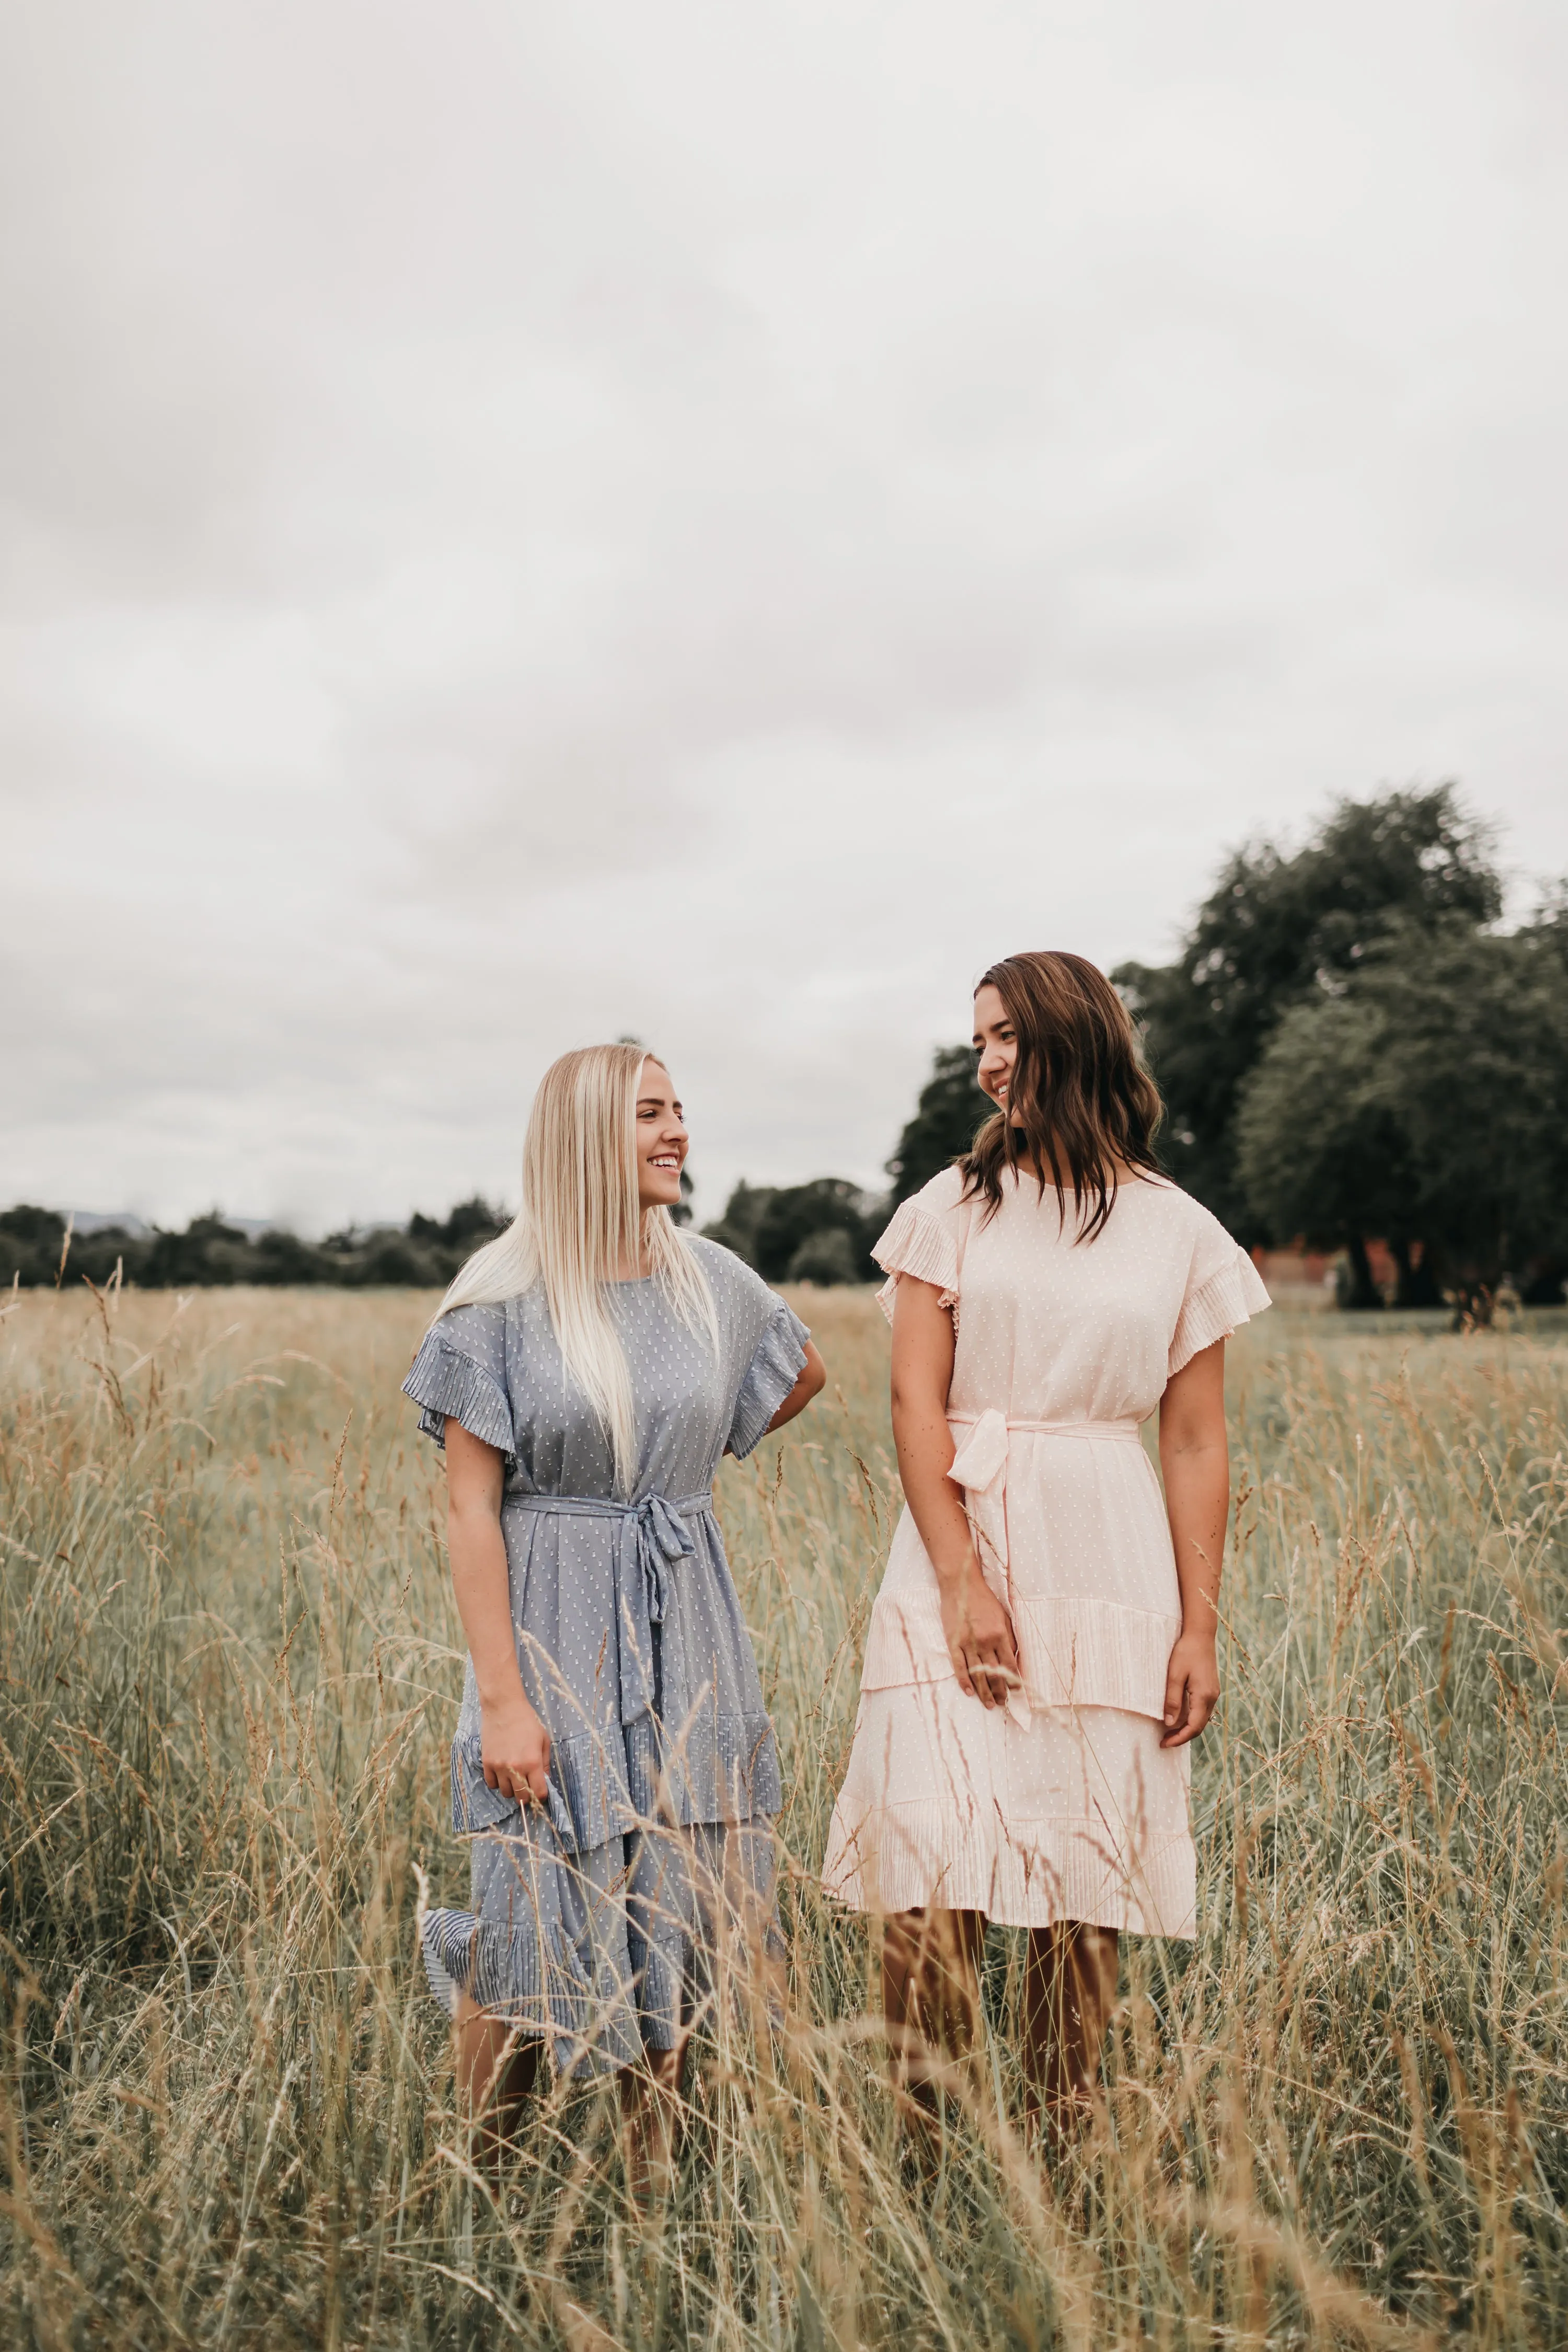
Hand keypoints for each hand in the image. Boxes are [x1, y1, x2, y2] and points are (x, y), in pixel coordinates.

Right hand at [480, 1691, 551, 1803]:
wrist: (503, 1707)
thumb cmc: (527, 1721)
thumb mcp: (543, 1740)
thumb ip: (545, 1763)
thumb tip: (546, 1781)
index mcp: (533, 1762)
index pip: (538, 1792)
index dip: (541, 1795)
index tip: (541, 1792)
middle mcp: (515, 1768)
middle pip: (521, 1797)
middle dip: (527, 1796)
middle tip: (528, 1786)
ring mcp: (499, 1767)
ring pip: (505, 1793)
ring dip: (512, 1789)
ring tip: (515, 1777)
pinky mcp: (487, 1763)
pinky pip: (492, 1784)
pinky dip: (498, 1782)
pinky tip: (502, 1773)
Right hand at [939, 1566, 1021, 1709]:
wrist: (961, 1585)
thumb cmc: (984, 1599)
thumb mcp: (1003, 1616)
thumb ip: (1009, 1637)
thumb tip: (1014, 1658)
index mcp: (1000, 1634)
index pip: (1009, 1664)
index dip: (1014, 1680)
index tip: (1016, 1692)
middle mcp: (985, 1641)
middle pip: (994, 1673)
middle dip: (1000, 1691)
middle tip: (1002, 1704)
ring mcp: (968, 1643)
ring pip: (978, 1674)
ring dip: (984, 1692)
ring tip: (990, 1705)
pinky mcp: (953, 1642)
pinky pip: (959, 1666)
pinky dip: (964, 1681)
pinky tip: (969, 1692)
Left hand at [1160, 1631, 1218, 1748]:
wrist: (1200, 1635)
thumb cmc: (1186, 1652)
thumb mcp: (1174, 1675)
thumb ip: (1172, 1700)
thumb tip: (1169, 1723)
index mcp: (1204, 1696)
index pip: (1193, 1727)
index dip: (1179, 1739)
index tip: (1164, 1744)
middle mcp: (1212, 1698)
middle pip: (1199, 1727)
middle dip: (1182, 1737)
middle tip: (1164, 1742)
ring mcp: (1213, 1694)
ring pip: (1201, 1720)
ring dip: (1186, 1729)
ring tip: (1168, 1733)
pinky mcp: (1210, 1689)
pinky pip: (1202, 1711)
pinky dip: (1190, 1719)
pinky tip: (1178, 1718)